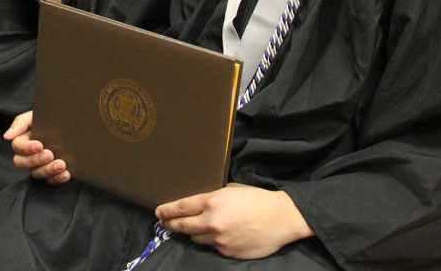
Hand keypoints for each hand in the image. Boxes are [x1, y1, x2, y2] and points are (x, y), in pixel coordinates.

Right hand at [6, 110, 70, 182]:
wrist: (68, 122)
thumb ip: (20, 123)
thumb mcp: (34, 115)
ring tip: (61, 164)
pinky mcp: (50, 173)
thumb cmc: (48, 117)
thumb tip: (7, 136)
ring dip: (48, 170)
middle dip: (36, 160)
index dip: (27, 148)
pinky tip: (65, 174)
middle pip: (23, 163)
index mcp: (22, 140)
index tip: (39, 145)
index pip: (18, 147)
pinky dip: (58, 178)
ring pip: (36, 173)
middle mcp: (27, 155)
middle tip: (49, 154)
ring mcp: (38, 165)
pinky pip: (50, 180)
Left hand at [156, 183, 312, 258]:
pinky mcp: (228, 252)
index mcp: (212, 202)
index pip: (181, 208)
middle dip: (171, 224)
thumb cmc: (258, 200)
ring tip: (193, 228)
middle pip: (182, 226)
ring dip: (193, 233)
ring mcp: (219, 239)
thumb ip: (213, 196)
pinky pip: (212, 247)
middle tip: (164, 222)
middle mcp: (212, 222)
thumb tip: (201, 203)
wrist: (281, 218)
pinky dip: (212, 241)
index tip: (158, 212)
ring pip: (196, 238)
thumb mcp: (232, 189)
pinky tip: (218, 235)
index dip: (167, 211)